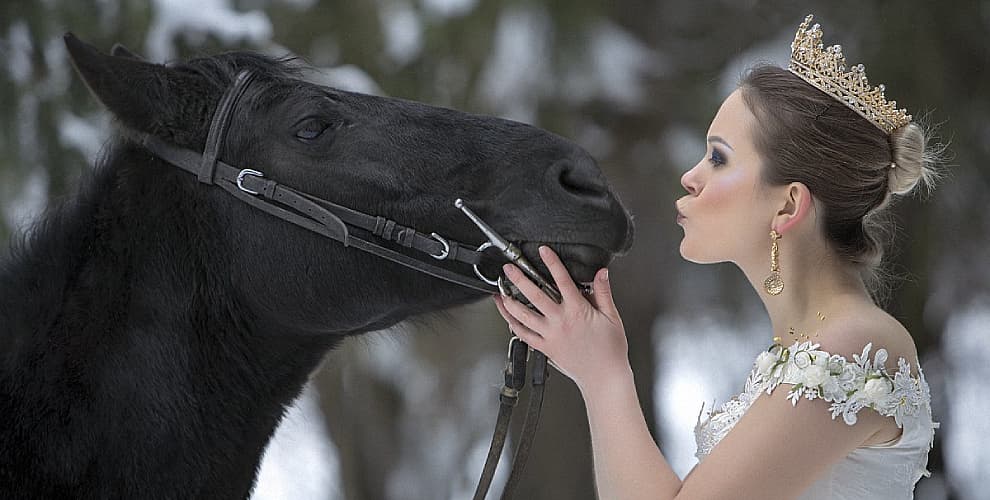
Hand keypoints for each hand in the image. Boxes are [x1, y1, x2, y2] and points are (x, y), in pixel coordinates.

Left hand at [492, 246, 630, 392]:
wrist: (604, 378)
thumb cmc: (610, 350)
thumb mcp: (612, 317)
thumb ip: (604, 293)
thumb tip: (601, 273)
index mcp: (577, 311)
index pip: (562, 280)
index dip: (552, 262)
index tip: (543, 251)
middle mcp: (560, 322)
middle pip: (535, 295)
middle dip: (519, 279)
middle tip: (509, 269)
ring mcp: (550, 335)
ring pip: (523, 316)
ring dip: (509, 302)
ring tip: (500, 291)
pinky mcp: (545, 348)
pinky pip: (524, 335)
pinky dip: (513, 325)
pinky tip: (507, 317)